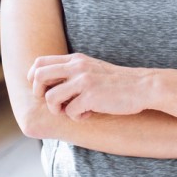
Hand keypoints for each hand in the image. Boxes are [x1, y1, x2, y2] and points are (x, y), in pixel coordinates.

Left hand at [28, 53, 145, 120]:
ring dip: (58, 110)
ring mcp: (84, 81)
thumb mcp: (92, 69)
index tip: (42, 91)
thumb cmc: (117, 83)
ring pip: (51, 98)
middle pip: (39, 77)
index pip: (40, 62)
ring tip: (73, 111)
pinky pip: (70, 111)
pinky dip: (77, 117)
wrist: (143, 87)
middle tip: (53, 104)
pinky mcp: (91, 96)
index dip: (33, 78)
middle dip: (39, 94)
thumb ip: (73, 72)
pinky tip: (89, 114)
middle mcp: (77, 66)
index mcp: (75, 59)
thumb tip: (50, 87)